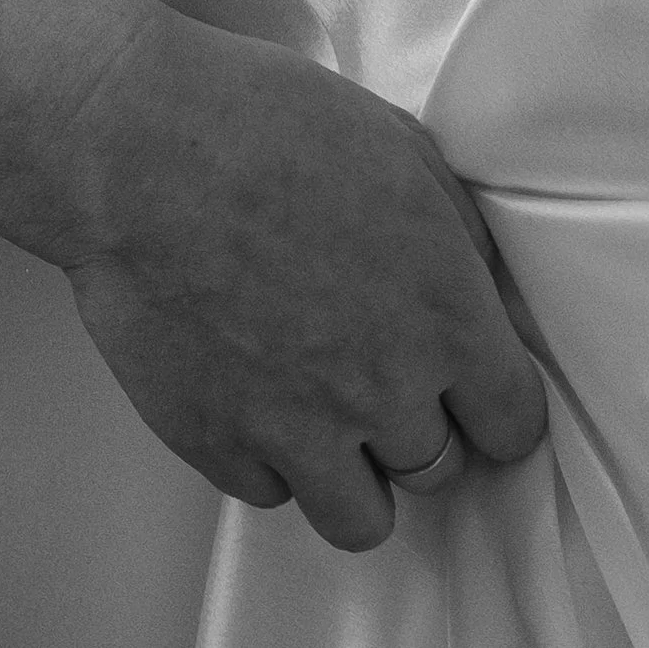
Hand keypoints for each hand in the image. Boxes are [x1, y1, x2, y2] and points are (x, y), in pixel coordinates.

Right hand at [50, 9, 550, 550]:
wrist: (134, 148)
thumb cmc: (266, 127)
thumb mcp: (403, 151)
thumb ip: (456, 237)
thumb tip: (475, 283)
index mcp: (448, 319)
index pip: (514, 423)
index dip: (495, 411)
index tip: (473, 397)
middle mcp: (385, 392)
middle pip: (440, 470)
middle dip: (419, 433)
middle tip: (380, 387)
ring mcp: (300, 430)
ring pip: (361, 520)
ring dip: (353, 479)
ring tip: (326, 430)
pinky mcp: (219, 444)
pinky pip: (269, 494)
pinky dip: (266, 463)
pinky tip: (251, 406)